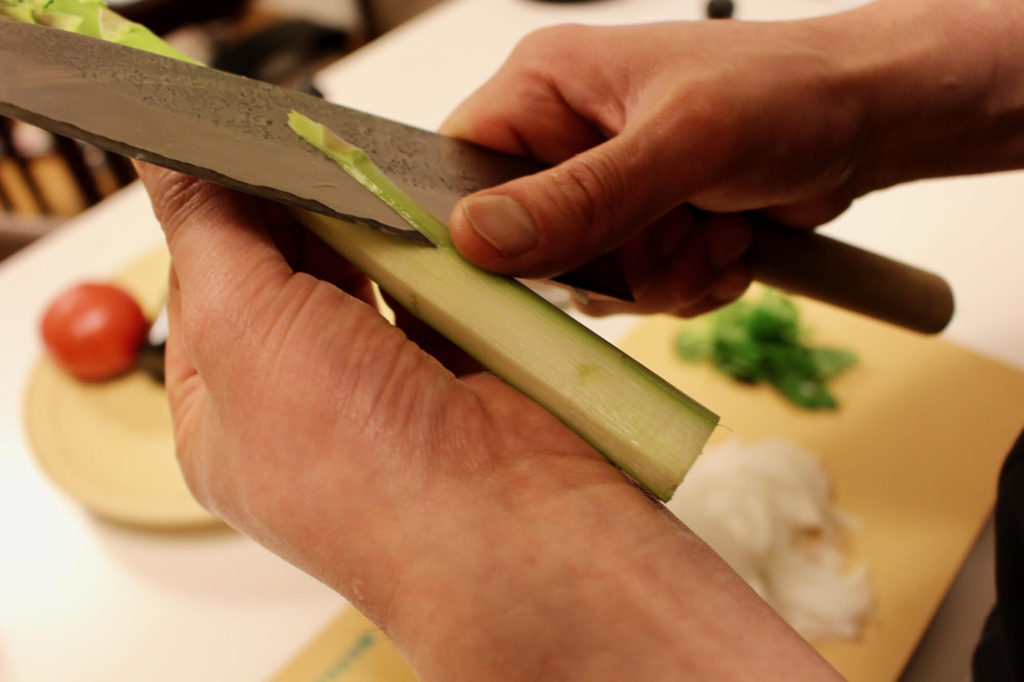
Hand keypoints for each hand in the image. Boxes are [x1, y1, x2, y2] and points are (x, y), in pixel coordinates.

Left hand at [136, 164, 840, 680]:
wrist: (510, 534)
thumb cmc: (366, 472)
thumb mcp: (248, 331)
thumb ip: (211, 233)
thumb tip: (167, 163)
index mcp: (229, 415)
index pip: (204, 285)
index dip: (214, 210)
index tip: (233, 144)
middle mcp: (307, 407)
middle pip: (290, 276)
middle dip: (299, 214)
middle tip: (313, 150)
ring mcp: (389, 391)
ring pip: (369, 279)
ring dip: (372, 234)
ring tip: (374, 183)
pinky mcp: (461, 374)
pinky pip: (439, 294)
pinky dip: (436, 259)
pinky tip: (431, 225)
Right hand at [441, 0, 1023, 315]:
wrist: (870, 121)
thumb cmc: (785, 95)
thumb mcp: (682, 143)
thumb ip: (582, 197)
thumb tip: (478, 239)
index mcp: (543, 88)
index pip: (456, 169)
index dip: (482, 229)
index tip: (542, 261)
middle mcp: (560, 139)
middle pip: (526, 244)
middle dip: (609, 261)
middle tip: (672, 230)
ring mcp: (601, 190)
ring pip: (585, 280)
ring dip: (659, 275)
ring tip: (714, 227)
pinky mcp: (638, 228)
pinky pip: (631, 293)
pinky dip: (684, 284)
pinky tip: (727, 243)